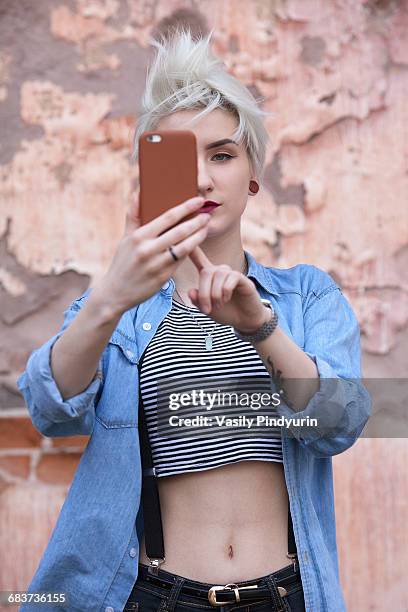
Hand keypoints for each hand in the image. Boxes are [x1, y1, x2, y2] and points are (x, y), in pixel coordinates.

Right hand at [94, 190, 211, 316]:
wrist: (116, 292)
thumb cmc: (123, 262)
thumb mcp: (125, 238)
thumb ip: (133, 215)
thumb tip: (138, 193)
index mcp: (139, 236)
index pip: (167, 217)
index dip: (185, 208)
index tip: (198, 200)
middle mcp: (148, 250)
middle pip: (180, 231)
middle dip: (197, 221)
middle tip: (207, 214)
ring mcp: (156, 264)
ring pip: (184, 247)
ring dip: (198, 236)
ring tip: (206, 228)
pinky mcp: (163, 277)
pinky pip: (181, 260)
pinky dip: (190, 250)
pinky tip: (196, 243)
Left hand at [187, 247, 270, 332]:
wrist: (245, 321)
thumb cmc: (226, 312)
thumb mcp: (207, 309)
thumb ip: (197, 301)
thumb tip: (191, 291)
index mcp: (209, 276)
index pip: (199, 259)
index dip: (192, 249)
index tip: (181, 238)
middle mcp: (220, 271)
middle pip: (206, 272)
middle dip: (204, 293)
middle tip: (206, 310)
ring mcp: (231, 273)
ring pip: (217, 275)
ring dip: (215, 294)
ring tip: (218, 305)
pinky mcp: (242, 278)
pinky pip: (231, 278)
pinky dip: (226, 291)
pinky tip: (227, 298)